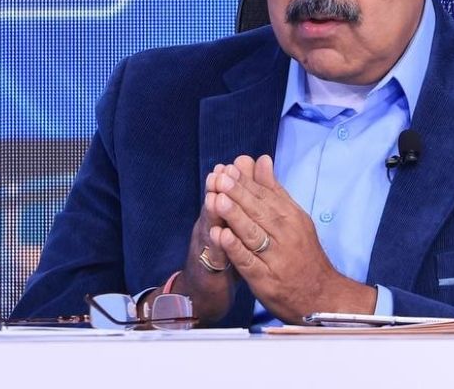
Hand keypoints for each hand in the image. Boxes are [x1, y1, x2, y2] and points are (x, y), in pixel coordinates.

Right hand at [160, 163, 238, 323]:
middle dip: (220, 190)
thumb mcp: (233, 232)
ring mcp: (205, 250)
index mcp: (218, 220)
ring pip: (208, 229)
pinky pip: (211, 258)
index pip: (227, 197)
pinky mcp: (205, 270)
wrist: (201, 293)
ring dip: (211, 214)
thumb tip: (252, 183)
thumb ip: (241, 209)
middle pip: (214, 207)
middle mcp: (209, 230)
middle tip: (224, 171)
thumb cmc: (221, 259)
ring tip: (215, 197)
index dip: (233, 180)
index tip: (240, 161)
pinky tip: (217, 236)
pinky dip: (215, 247)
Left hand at [211, 155, 376, 322]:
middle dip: (238, 194)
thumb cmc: (304, 254)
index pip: (267, 197)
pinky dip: (235, 249)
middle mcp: (286, 236)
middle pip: (259, 212)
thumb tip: (261, 159)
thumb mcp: (294, 218)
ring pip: (253, 235)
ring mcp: (276, 259)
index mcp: (292, 218)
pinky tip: (221, 237)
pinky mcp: (266, 280)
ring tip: (218, 200)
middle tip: (220, 178)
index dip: (247, 183)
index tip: (229, 168)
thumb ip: (274, 191)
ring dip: (235, 217)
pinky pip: (249, 262)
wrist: (322, 296)